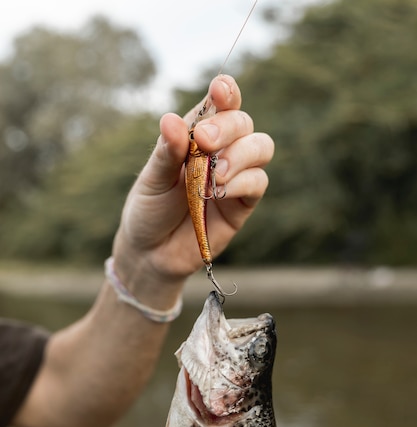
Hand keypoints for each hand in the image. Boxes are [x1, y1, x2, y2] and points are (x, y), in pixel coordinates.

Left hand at [113, 75, 273, 289]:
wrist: (151, 253)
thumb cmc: (149, 210)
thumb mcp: (151, 179)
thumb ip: (166, 152)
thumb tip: (172, 120)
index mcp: (196, 136)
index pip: (219, 104)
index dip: (225, 92)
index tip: (219, 89)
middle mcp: (220, 151)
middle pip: (243, 122)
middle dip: (227, 127)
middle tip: (205, 142)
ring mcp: (235, 176)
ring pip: (261, 147)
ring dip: (241, 153)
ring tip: (215, 174)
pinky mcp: (242, 204)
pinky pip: (257, 182)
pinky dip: (243, 181)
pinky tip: (221, 190)